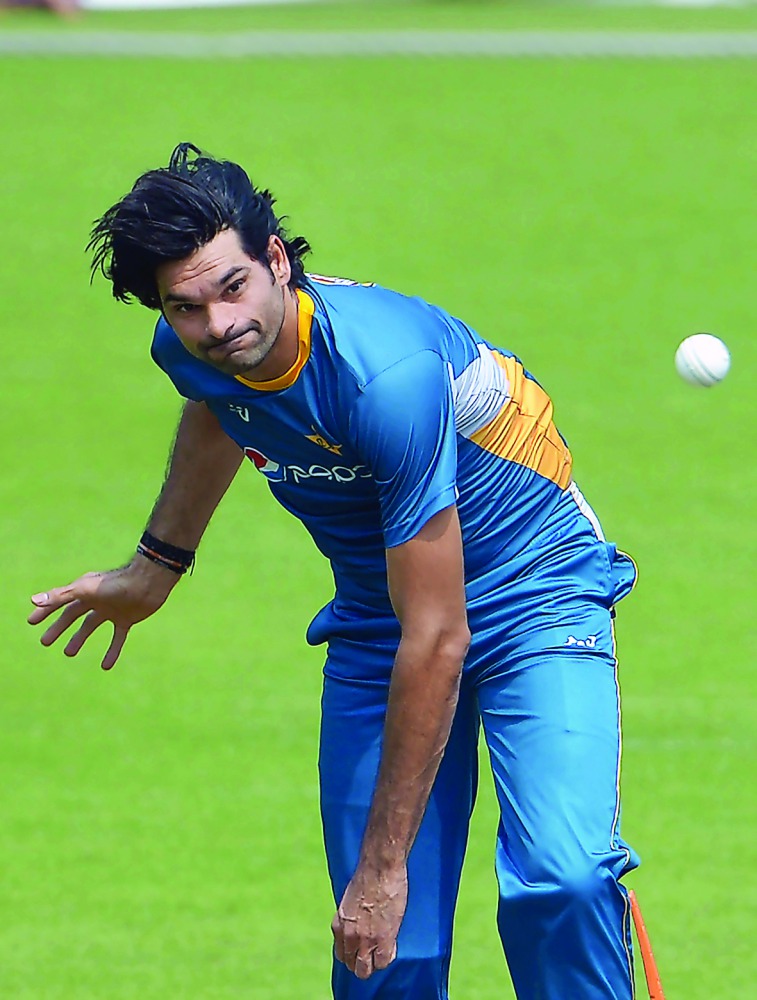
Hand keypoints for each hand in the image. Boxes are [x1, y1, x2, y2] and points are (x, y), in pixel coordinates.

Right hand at [27, 558, 177, 669]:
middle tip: (46, 642)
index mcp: (84, 589)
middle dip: (59, 628)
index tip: (31, 622)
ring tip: (69, 653)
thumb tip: (33, 600)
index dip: (45, 611)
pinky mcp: (127, 619)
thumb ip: (61, 596)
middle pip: (73, 615)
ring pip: (91, 626)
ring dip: (80, 639)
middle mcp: (96, 599)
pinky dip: (112, 650)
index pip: (59, 601)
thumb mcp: (85, 590)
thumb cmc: (116, 583)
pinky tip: (105, 666)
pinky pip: (117, 637)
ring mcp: (112, 609)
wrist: (149, 583)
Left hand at [331, 863, 407, 979]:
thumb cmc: (368, 877)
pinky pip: (382, 963)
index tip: (361, 949)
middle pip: (352, 966)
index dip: (353, 953)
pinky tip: (391, 945)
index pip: (342, 954)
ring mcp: (364, 941)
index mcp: (339, 925)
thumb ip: (352, 918)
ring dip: (373, 963)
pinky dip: (387, 957)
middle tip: (373, 953)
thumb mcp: (351, 900)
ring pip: (365, 970)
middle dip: (362, 962)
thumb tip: (359, 925)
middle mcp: (348, 936)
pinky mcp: (382, 940)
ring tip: (382, 952)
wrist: (379, 868)